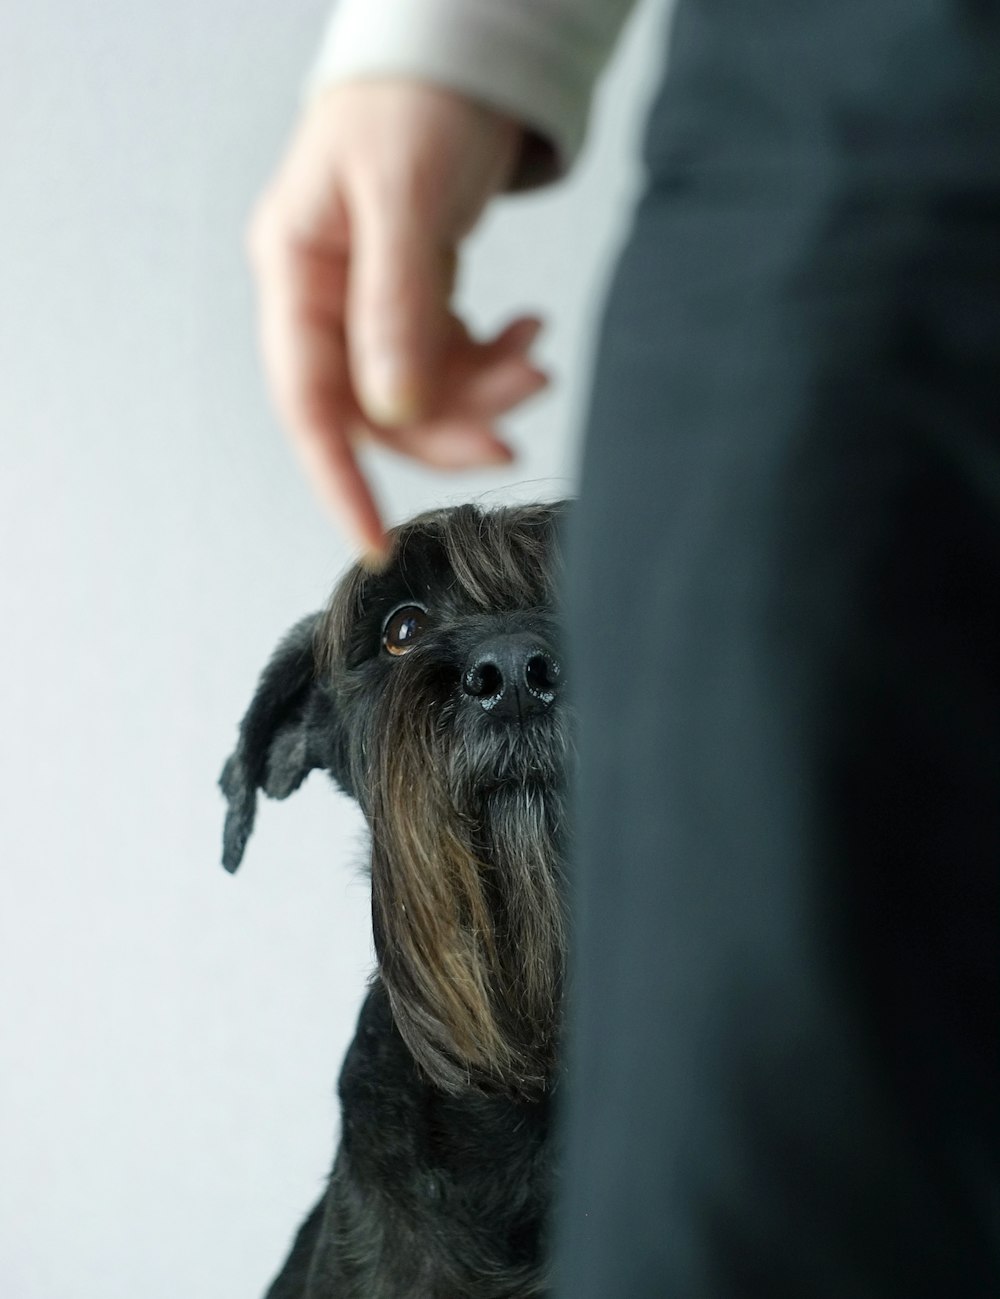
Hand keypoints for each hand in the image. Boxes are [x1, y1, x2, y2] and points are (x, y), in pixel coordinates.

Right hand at [247, 80, 548, 558]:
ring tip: (535, 355)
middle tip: (522, 404)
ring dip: (481, 391)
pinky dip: (489, 360)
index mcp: (296, 270)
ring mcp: (366, 300)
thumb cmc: (417, 100)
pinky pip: (445, 360)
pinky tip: (525, 332)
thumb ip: (396, 308)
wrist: (456, 50)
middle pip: (377, 407)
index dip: (339, 480)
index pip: (307, 402)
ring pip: (419, 392)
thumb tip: (395, 413)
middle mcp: (323, 295)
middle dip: (451, 420)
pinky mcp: (409, 297)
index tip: (376, 540)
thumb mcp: (406, 199)